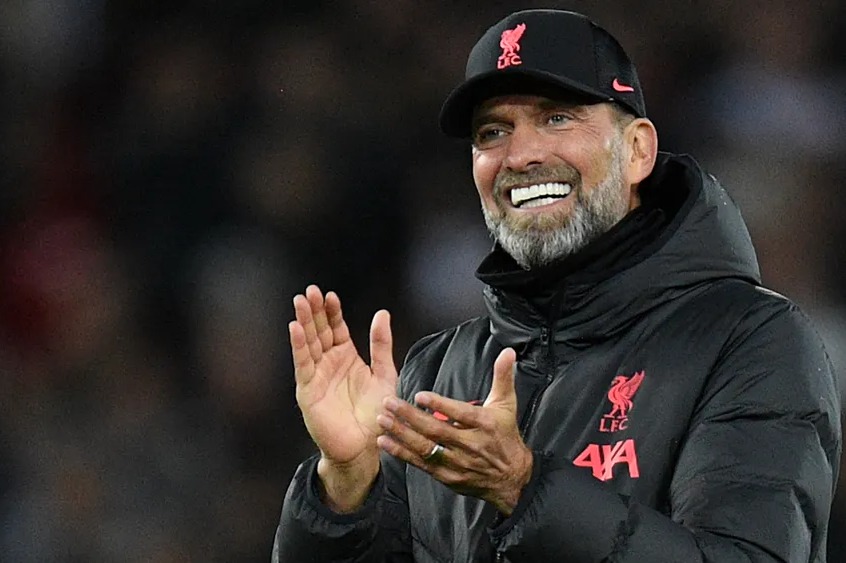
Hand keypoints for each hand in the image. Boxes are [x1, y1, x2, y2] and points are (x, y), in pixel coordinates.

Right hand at [290, 285, 397, 508]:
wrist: (366, 447)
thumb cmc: (376, 414)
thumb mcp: (384, 374)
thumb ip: (381, 345)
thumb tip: (382, 313)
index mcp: (346, 357)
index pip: (336, 328)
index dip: (332, 312)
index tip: (330, 295)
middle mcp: (328, 363)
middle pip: (319, 331)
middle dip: (314, 311)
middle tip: (310, 291)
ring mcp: (316, 376)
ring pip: (308, 343)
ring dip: (303, 322)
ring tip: (300, 302)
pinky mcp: (308, 391)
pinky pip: (303, 365)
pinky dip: (299, 346)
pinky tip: (295, 328)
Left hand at [375, 348, 532, 514]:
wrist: (512, 478)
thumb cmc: (506, 435)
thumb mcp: (507, 404)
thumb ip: (503, 376)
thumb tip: (508, 352)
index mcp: (484, 425)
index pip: (460, 413)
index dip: (440, 405)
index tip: (420, 395)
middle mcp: (470, 445)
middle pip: (437, 430)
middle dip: (410, 416)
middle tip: (389, 402)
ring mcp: (457, 462)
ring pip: (426, 447)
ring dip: (402, 434)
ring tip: (383, 420)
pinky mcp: (447, 476)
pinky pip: (421, 464)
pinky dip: (402, 453)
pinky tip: (386, 442)